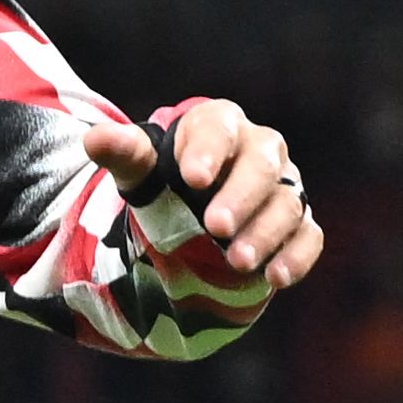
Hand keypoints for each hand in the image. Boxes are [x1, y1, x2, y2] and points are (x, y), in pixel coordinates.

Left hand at [85, 100, 324, 291]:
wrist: (188, 219)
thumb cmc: (165, 183)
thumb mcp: (140, 169)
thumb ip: (124, 154)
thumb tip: (95, 140)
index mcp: (220, 125)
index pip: (219, 128)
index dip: (209, 151)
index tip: (193, 178)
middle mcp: (260, 151)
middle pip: (263, 164)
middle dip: (241, 196)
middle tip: (216, 227)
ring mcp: (284, 189)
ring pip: (287, 203)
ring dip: (265, 233)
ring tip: (238, 262)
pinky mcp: (297, 227)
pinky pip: (307, 237)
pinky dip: (295, 256)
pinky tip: (275, 278)